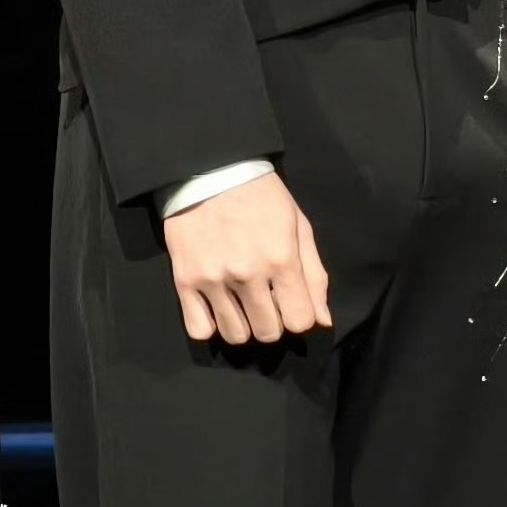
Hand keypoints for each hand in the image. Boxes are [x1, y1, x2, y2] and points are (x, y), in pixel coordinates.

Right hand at [161, 170, 331, 346]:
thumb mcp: (298, 226)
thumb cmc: (262, 197)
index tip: (292, 305)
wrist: (211, 171)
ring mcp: (213, 279)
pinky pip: (199, 329)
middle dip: (274, 323)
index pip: (299, 321)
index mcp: (281, 259)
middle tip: (267, 303)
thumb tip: (323, 320)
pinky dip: (210, 326)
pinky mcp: (184, 280)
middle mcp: (247, 274)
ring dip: (245, 326)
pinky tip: (218, 309)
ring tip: (243, 304)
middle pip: (267, 332)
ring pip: (235, 335)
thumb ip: (314, 275)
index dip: (300, 317)